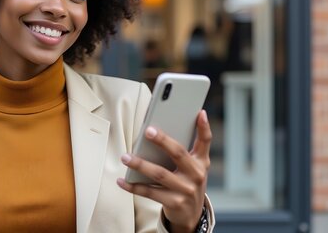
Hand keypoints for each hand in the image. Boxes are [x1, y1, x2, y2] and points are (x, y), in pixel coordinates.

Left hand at [117, 110, 211, 231]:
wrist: (192, 215)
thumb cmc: (187, 182)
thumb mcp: (194, 166)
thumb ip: (185, 148)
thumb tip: (166, 127)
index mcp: (201, 161)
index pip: (205, 141)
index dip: (203, 127)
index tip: (199, 112)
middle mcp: (196, 175)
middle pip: (178, 153)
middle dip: (162, 141)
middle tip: (147, 131)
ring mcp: (185, 190)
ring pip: (159, 174)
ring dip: (140, 164)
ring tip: (125, 157)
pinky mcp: (173, 203)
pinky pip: (149, 192)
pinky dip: (133, 186)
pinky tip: (122, 181)